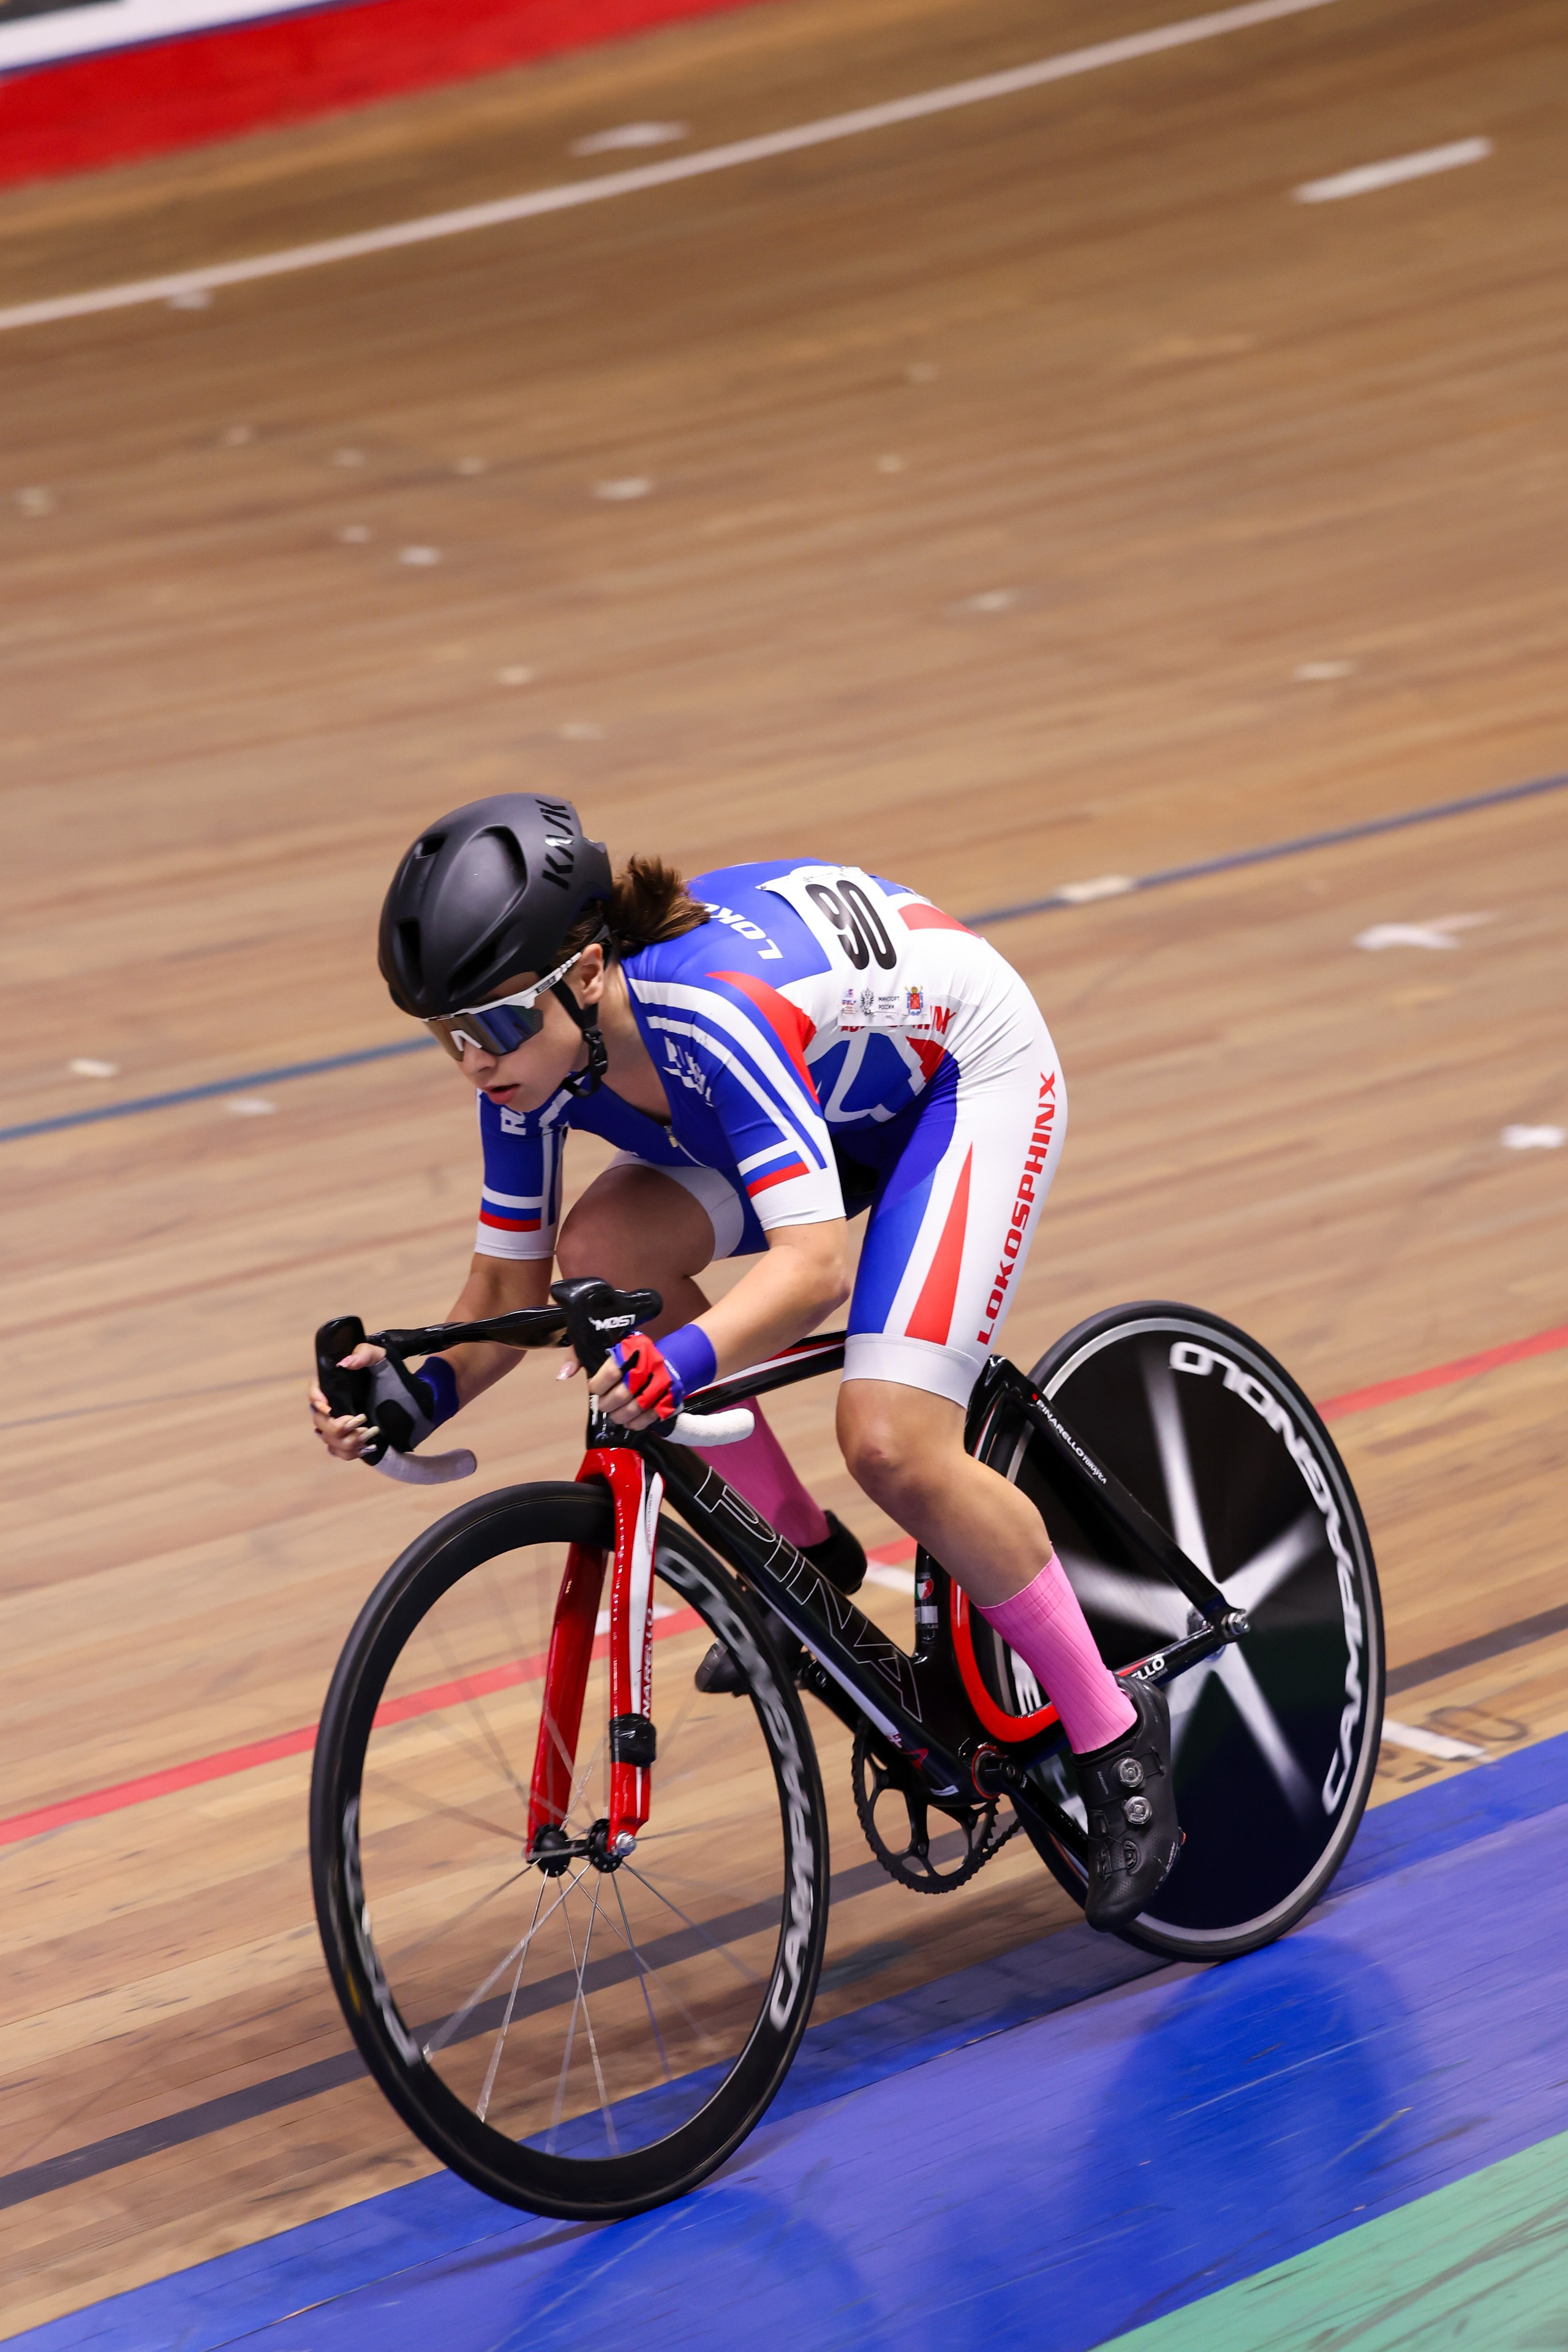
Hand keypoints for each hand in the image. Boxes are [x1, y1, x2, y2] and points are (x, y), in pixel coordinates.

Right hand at [309, 1340, 385, 1460]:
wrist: (411, 1400)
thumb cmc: (392, 1376)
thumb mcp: (382, 1359)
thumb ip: (364, 1354)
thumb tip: (345, 1363)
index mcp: (335, 1387)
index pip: (314, 1393)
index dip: (316, 1401)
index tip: (329, 1408)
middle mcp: (334, 1407)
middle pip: (320, 1421)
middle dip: (338, 1426)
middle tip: (361, 1419)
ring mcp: (341, 1426)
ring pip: (330, 1441)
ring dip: (349, 1440)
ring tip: (372, 1432)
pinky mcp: (350, 1441)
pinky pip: (340, 1453)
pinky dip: (352, 1452)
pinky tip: (369, 1445)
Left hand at [565, 1333, 675, 1429]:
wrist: (671, 1357)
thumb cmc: (630, 1354)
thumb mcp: (602, 1346)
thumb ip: (579, 1356)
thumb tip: (563, 1375)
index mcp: (631, 1349)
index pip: (611, 1372)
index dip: (597, 1385)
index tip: (594, 1388)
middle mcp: (648, 1365)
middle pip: (622, 1394)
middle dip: (606, 1404)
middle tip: (602, 1404)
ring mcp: (662, 1382)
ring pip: (636, 1408)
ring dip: (619, 1416)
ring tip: (613, 1415)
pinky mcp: (670, 1398)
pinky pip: (651, 1417)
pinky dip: (636, 1423)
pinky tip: (628, 1422)